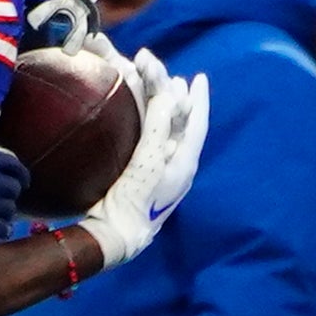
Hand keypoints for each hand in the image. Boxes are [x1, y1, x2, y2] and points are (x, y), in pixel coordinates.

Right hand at [76, 66, 206, 271]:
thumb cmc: (135, 203)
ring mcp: (161, 174)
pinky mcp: (144, 178)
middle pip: (182, 124)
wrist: (117, 238)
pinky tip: (143, 121)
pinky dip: (151, 125)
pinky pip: (153, 143)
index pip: (197, 123)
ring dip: (164, 110)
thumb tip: (170, 94)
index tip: (196, 77)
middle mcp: (177, 167)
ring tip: (160, 91)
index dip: (198, 98)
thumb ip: (158, 127)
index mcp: (185, 163)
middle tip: (171, 77)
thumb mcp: (147, 163)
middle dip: (176, 98)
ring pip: (168, 133)